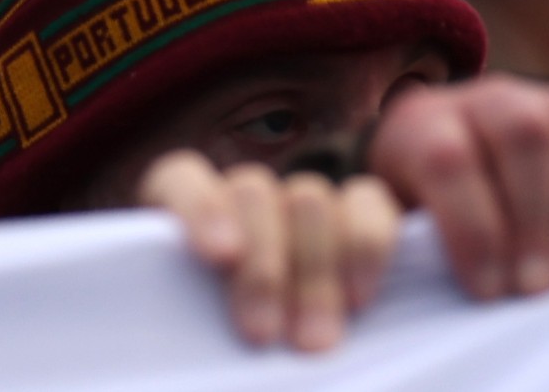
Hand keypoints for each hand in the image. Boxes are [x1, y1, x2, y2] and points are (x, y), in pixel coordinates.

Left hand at [139, 150, 398, 352]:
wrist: (281, 368)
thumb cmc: (217, 346)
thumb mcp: (196, 335)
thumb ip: (194, 320)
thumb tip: (194, 352)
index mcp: (185, 211)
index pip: (180, 179)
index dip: (200, 210)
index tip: (220, 258)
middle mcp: (243, 196)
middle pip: (251, 193)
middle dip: (262, 268)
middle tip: (263, 336)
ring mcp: (301, 199)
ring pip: (308, 199)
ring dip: (313, 273)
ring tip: (314, 340)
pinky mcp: (359, 210)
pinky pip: (368, 202)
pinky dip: (366, 247)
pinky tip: (359, 298)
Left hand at [362, 75, 548, 302]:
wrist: (456, 157)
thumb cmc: (427, 211)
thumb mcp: (397, 220)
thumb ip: (408, 240)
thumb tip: (428, 280)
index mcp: (425, 122)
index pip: (449, 158)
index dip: (472, 228)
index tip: (488, 291)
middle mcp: (492, 96)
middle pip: (524, 132)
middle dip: (536, 219)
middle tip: (540, 286)